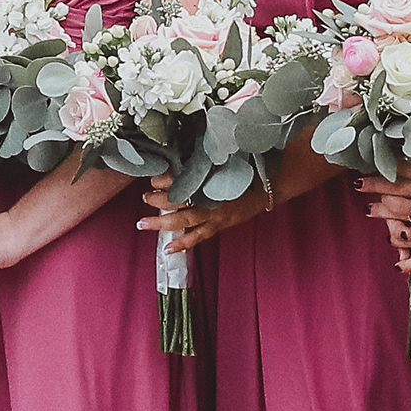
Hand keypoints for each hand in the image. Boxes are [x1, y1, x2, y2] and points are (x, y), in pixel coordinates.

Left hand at [145, 173, 267, 257]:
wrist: (267, 184)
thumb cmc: (243, 170)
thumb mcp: (220, 161)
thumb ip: (199, 164)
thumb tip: (175, 164)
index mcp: (207, 177)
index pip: (178, 177)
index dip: (162, 179)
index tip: (153, 178)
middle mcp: (208, 195)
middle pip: (175, 199)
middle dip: (156, 199)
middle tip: (145, 196)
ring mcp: (214, 212)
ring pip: (182, 220)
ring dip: (160, 222)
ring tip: (143, 223)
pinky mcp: (219, 224)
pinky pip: (198, 236)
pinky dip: (183, 243)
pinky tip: (168, 248)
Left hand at [360, 174, 410, 271]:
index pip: (397, 185)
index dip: (376, 184)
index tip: (360, 183)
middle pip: (395, 209)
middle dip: (378, 209)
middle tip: (368, 209)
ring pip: (402, 234)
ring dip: (391, 235)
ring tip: (387, 234)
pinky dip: (406, 264)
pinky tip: (397, 266)